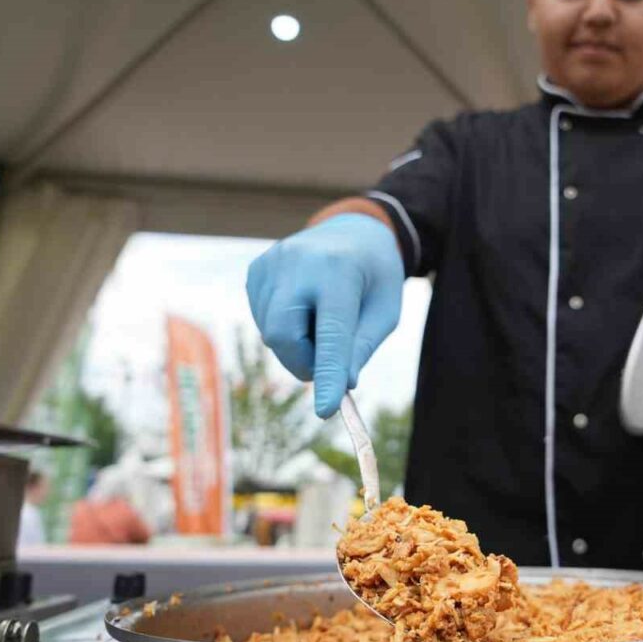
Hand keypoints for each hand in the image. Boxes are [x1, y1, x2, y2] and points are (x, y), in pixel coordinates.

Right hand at [246, 214, 403, 416]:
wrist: (352, 230)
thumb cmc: (374, 276)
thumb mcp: (386, 310)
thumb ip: (362, 346)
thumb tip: (341, 384)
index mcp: (339, 270)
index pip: (331, 332)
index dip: (327, 373)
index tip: (326, 411)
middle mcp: (298, 262)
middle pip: (283, 335)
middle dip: (304, 362)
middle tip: (329, 365)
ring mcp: (271, 263)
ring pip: (271, 333)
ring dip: (298, 345)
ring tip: (323, 318)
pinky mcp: (256, 270)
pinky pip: (263, 319)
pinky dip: (285, 330)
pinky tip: (305, 308)